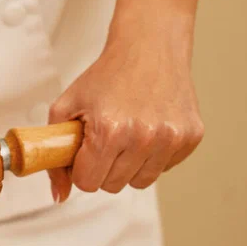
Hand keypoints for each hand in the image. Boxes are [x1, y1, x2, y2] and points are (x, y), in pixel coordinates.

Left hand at [48, 26, 203, 202]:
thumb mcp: (66, 107)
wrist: (148, 49)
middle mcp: (144, 137)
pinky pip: (163, 168)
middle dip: (103, 167)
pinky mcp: (191, 137)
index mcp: (109, 130)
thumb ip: (55, 153)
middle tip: (104, 139)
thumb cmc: (105, 76)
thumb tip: (60, 196)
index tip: (84, 152)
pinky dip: (152, 156)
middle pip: (113, 185)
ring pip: (140, 182)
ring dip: (128, 165)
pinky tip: (147, 128)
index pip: (88, 183)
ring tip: (125, 134)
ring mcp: (171, 138)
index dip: (81, 169)